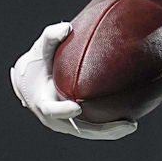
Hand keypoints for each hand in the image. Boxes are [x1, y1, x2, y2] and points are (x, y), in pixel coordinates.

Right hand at [10, 22, 136, 139]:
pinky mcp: (75, 124)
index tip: (77, 107)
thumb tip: (67, 28)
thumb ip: (51, 37)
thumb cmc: (37, 63)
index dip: (62, 111)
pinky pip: (93, 128)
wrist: (30, 82)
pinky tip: (130, 120)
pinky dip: (110, 127)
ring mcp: (65, 124)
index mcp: (41, 101)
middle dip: (100, 129)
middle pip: (78, 129)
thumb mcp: (40, 49)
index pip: (51, 109)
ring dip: (110, 132)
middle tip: (123, 123)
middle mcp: (54, 118)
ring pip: (89, 132)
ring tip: (131, 124)